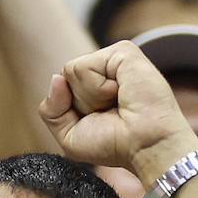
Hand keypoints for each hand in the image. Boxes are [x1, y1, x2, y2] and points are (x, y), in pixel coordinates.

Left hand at [39, 40, 194, 174]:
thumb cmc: (115, 144)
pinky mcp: (122, 51)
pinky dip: (97, 88)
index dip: (70, 110)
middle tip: (110, 113)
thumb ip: (51, 110)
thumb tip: (56, 77)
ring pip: (71, 71)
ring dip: (90, 97)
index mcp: (96, 85)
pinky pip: (83, 67)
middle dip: (80, 104)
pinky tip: (121, 93)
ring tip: (117, 102)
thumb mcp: (70, 136)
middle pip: (64, 77)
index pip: (60, 87)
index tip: (100, 122)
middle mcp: (105, 69)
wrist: (146, 145)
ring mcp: (114, 58)